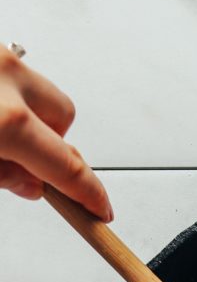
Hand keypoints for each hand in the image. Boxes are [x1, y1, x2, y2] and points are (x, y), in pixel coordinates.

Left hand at [0, 46, 111, 219]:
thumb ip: (2, 175)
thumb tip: (28, 184)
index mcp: (5, 119)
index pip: (67, 168)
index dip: (90, 194)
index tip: (101, 208)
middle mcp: (6, 77)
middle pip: (63, 114)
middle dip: (52, 141)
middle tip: (23, 162)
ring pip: (37, 89)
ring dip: (28, 113)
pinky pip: (11, 72)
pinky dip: (5, 93)